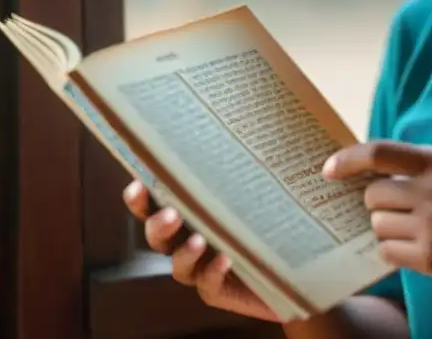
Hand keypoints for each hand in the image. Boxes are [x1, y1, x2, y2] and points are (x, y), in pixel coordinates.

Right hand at [122, 181, 280, 322]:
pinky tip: (225, 260)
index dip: (141, 198)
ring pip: (178, 265)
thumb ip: (263, 166)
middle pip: (158, 236)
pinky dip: (212, 274)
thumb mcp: (269, 186)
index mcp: (192, 211)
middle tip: (172, 215)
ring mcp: (201, 267)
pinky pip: (207, 286)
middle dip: (158, 225)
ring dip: (184, 253)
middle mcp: (189, 239)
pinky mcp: (219, 290)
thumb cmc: (275, 215)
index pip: (156, 204)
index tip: (139, 184)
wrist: (292, 266)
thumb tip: (283, 140)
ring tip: (199, 241)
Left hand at [323, 141, 431, 288]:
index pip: (378, 152)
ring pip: (377, 225)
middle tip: (400, 210)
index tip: (327, 169)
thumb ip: (416, 167)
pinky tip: (419, 247)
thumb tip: (364, 172)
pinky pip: (387, 251)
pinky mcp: (430, 256)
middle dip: (377, 203)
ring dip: (387, 228)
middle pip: (371, 195)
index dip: (347, 159)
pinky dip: (395, 251)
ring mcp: (430, 224)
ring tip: (416, 229)